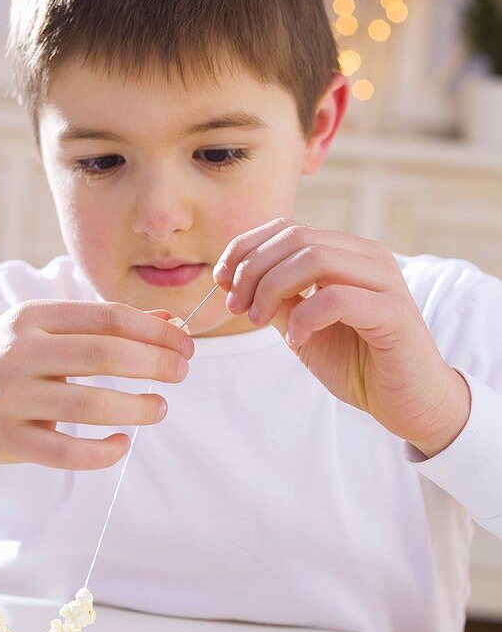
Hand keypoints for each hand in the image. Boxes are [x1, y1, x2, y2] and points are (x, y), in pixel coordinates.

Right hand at [0, 300, 193, 474]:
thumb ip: (93, 325)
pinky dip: (100, 452)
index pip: (106, 316)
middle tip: (180, 373)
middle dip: (155, 363)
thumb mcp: (33, 330)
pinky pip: (64, 451)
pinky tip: (120, 446)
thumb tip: (164, 322)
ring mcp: (11, 398)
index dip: (153, 330)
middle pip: (104, 354)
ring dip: (136, 407)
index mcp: (31, 317)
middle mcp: (21, 352)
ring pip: (89, 403)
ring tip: (159, 408)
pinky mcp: (6, 440)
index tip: (183, 343)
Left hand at [214, 219, 470, 457]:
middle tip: (236, 306)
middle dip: (253, 270)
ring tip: (258, 320)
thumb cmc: (359, 364)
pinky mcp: (394, 312)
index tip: (221, 280)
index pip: (288, 228)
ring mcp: (384, 280)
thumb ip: (276, 300)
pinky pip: (339, 298)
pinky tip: (296, 339)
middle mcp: (366, 257)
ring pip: (316, 257)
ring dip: (273, 288)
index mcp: (346, 253)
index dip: (246, 248)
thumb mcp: (302, 327)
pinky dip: (306, 316)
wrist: (409, 403)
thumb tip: (235, 279)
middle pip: (296, 237)